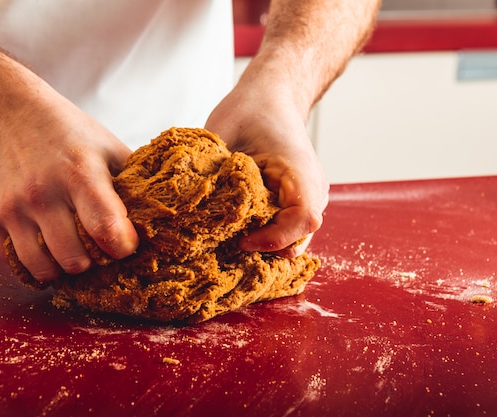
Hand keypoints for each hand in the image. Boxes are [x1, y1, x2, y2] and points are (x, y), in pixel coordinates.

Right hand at [0, 97, 138, 281]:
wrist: (14, 116)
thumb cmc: (72, 135)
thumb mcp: (110, 148)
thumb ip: (134, 184)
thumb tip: (164, 221)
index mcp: (80, 172)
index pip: (105, 228)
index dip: (123, 246)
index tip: (126, 244)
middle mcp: (42, 192)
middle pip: (74, 259)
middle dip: (93, 261)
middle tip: (97, 247)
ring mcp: (12, 207)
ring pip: (44, 269)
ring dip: (63, 268)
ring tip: (73, 250)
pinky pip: (17, 263)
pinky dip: (36, 263)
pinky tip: (48, 246)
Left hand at [205, 71, 328, 257]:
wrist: (271, 97)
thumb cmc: (251, 110)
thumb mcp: (223, 134)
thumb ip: (210, 170)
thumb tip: (184, 204)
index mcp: (300, 171)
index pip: (302, 219)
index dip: (273, 238)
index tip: (241, 240)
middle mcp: (312, 189)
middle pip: (300, 239)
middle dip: (266, 249)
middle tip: (230, 245)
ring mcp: (308, 198)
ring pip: (294, 239)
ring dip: (264, 245)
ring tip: (232, 240)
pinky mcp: (295, 202)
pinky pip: (286, 229)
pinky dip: (264, 236)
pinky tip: (238, 232)